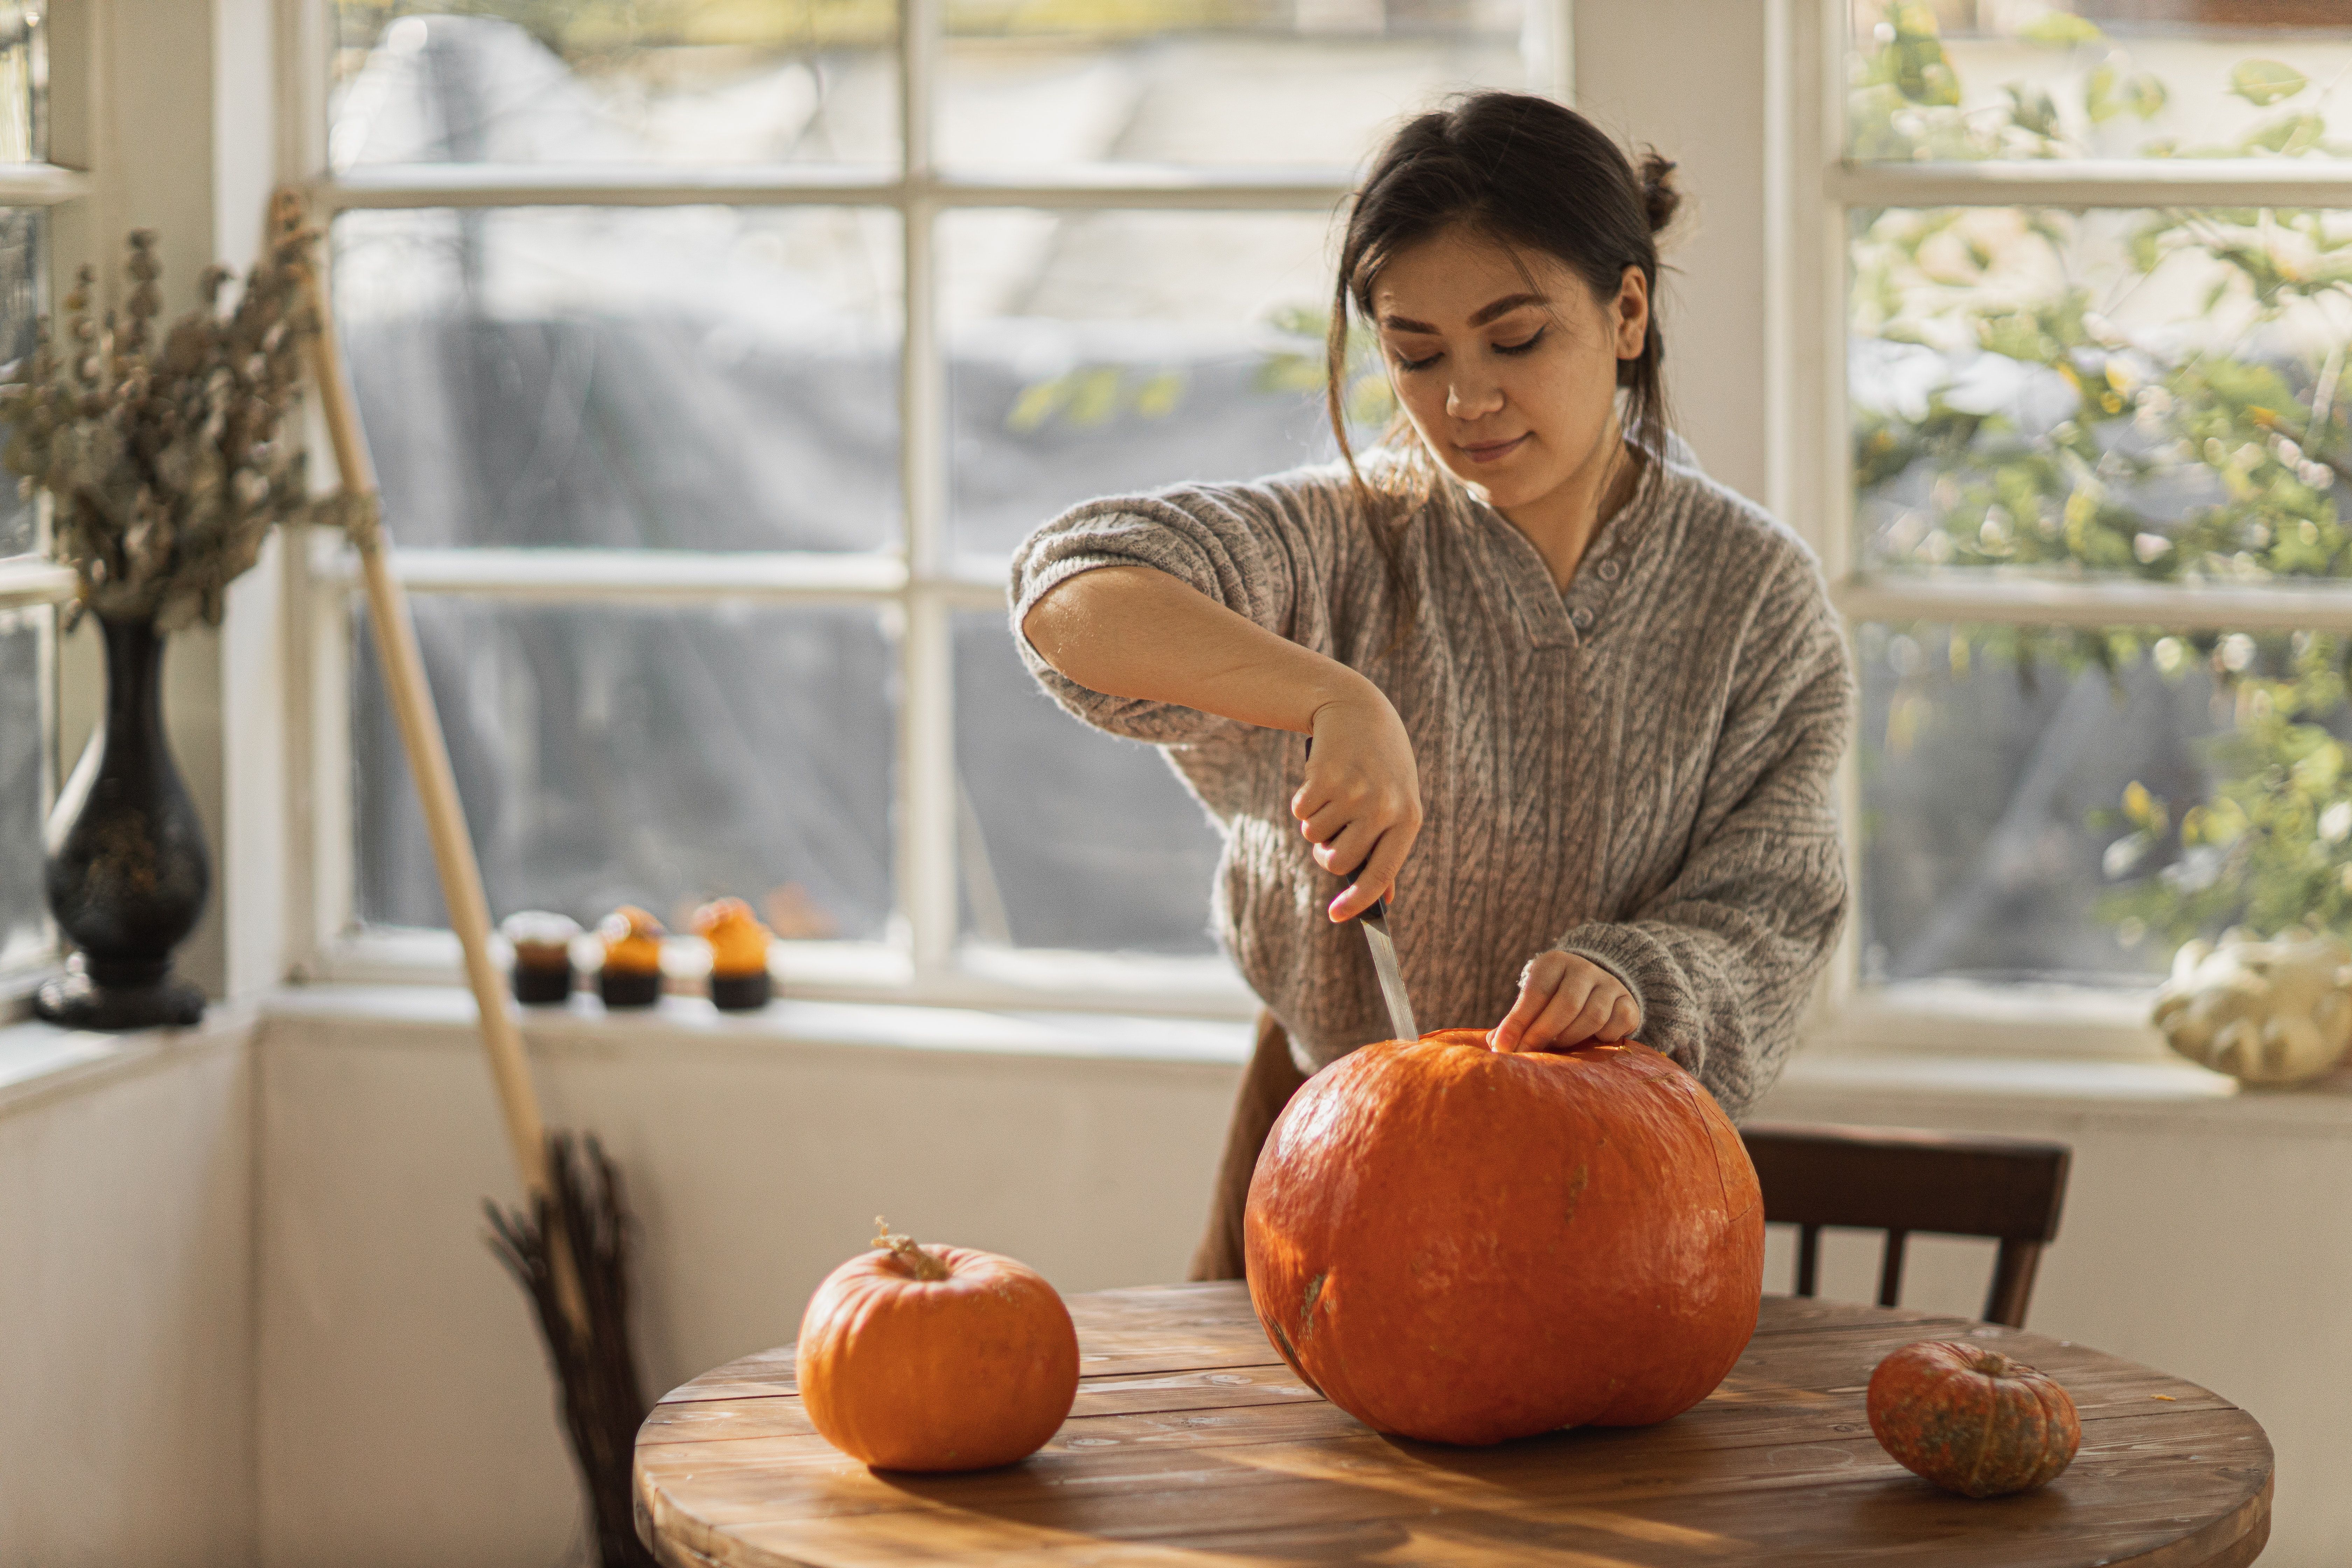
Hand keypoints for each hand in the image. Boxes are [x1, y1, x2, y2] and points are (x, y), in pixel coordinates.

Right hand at [1292, 685, 1421, 922]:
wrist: (1358, 711)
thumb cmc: (1380, 767)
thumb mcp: (1396, 803)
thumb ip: (1388, 849)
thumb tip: (1383, 900)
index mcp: (1408, 818)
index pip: (1381, 873)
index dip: (1358, 901)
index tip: (1336, 916)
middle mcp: (1383, 807)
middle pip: (1338, 861)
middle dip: (1326, 856)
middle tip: (1328, 839)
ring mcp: (1353, 792)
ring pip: (1315, 836)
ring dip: (1315, 822)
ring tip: (1332, 795)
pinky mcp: (1324, 777)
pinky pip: (1301, 813)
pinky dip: (1303, 803)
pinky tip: (1319, 781)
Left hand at [1489, 952, 1640, 1052]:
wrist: (1596, 988)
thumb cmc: (1554, 1000)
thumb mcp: (1534, 1001)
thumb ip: (1516, 1021)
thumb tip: (1496, 1045)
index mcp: (1554, 963)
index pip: (1535, 992)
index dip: (1518, 1022)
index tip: (1503, 1048)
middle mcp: (1584, 968)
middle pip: (1566, 1005)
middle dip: (1543, 1034)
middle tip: (1527, 1055)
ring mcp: (1610, 985)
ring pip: (1592, 1017)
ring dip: (1570, 1039)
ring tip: (1557, 1048)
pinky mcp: (1629, 1004)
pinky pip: (1614, 1027)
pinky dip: (1599, 1040)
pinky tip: (1588, 1043)